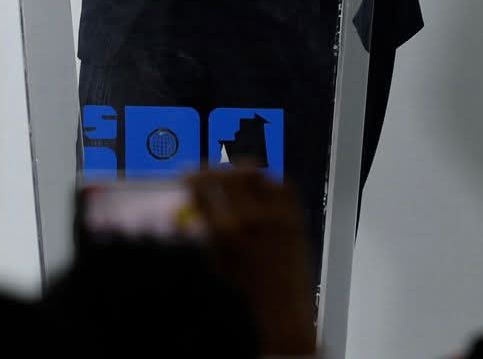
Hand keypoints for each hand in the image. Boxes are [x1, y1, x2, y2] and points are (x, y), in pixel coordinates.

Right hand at [187, 168, 316, 356]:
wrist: (283, 310)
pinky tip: (259, 188)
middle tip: (207, 173)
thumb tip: (191, 203)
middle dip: (212, 172)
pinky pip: (280, 184)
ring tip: (231, 176)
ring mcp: (276, 214)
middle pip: (227, 175)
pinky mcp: (295, 215)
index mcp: (225, 233)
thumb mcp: (216, 261)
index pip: (201, 190)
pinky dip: (268, 182)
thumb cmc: (245, 290)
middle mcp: (250, 218)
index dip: (191, 179)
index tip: (187, 177)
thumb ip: (204, 230)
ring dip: (238, 171)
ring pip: (254, 173)